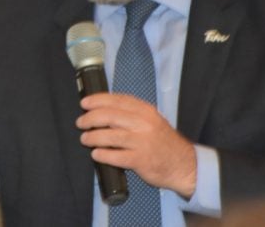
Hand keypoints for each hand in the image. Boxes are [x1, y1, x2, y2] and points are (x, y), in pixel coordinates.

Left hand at [76, 93, 196, 197]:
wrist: (184, 165)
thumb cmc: (163, 142)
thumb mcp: (152, 121)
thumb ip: (131, 114)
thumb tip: (102, 109)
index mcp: (146, 111)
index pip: (117, 100)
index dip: (97, 100)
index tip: (84, 103)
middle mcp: (144, 124)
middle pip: (109, 116)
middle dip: (90, 118)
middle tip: (81, 123)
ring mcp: (142, 142)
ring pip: (110, 136)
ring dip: (92, 137)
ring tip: (85, 139)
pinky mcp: (141, 160)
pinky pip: (115, 156)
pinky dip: (102, 155)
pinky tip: (96, 154)